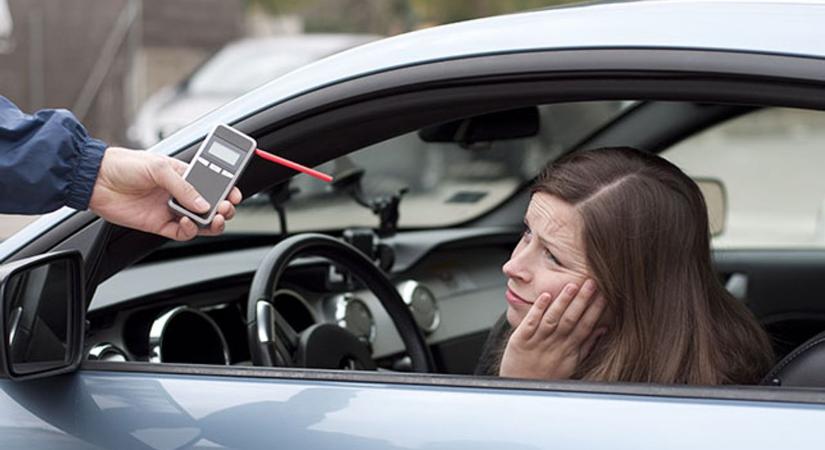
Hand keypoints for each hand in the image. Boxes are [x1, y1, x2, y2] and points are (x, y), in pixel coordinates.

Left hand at [89, 147, 241, 240]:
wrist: (95, 180)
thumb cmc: (124, 165)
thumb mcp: (159, 168)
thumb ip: (185, 187)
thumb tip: (204, 204)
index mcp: (184, 175)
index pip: (213, 184)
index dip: (227, 190)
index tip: (235, 194)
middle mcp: (179, 193)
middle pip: (211, 206)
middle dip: (224, 208)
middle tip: (226, 208)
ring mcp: (170, 209)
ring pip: (201, 222)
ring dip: (212, 222)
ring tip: (216, 218)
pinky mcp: (159, 225)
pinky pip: (182, 233)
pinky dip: (189, 230)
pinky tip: (186, 221)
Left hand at [499, 279, 606, 379]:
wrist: (520, 387)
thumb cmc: (546, 375)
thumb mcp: (571, 364)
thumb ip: (586, 346)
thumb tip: (602, 329)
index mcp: (569, 349)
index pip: (585, 327)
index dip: (595, 311)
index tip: (604, 295)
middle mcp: (555, 344)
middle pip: (571, 320)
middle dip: (582, 301)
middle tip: (591, 283)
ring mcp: (537, 341)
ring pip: (552, 319)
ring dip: (562, 302)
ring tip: (571, 286)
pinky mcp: (521, 339)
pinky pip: (530, 323)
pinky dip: (537, 309)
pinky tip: (545, 296)